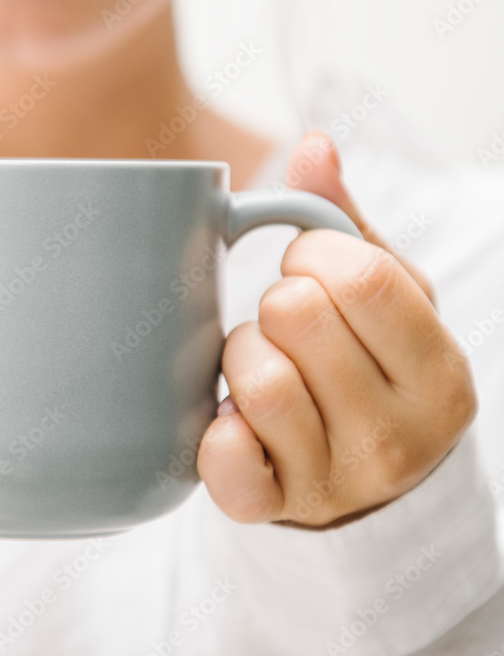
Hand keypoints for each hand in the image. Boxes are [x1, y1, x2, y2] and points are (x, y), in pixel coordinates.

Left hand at [197, 133, 475, 528]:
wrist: (368, 488)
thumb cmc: (373, 373)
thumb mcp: (388, 301)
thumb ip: (348, 225)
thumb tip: (314, 146)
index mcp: (438, 372)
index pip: (361, 278)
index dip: (314, 258)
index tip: (312, 274)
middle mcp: (398, 436)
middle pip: (298, 316)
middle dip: (277, 303)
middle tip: (287, 326)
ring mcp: (337, 481)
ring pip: (258, 379)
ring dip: (241, 358)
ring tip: (260, 367)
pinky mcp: (274, 509)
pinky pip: (226, 461)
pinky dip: (218, 434)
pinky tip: (232, 422)